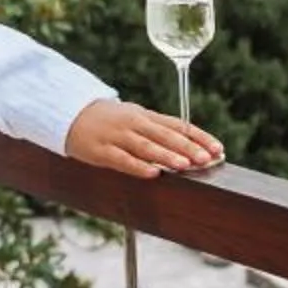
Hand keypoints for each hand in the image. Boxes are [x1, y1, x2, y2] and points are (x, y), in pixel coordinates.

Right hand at [63, 99, 224, 177]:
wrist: (69, 114)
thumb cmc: (109, 120)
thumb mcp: (135, 119)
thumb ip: (159, 131)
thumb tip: (190, 145)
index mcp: (145, 115)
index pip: (178, 125)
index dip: (199, 136)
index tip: (217, 148)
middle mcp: (134, 123)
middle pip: (165, 135)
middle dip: (187, 147)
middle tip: (206, 158)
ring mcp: (117, 136)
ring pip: (146, 147)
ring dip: (167, 156)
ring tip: (185, 165)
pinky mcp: (101, 151)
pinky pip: (122, 160)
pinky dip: (139, 166)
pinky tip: (153, 173)